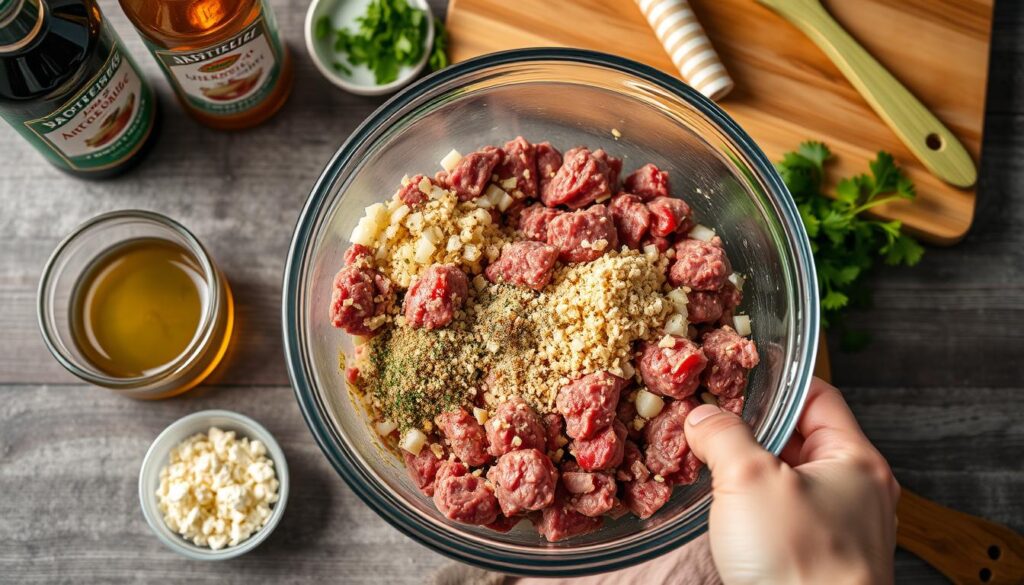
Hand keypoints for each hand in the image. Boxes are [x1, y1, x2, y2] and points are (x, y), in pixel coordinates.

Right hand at [684, 378, 899, 584]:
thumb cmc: (798, 559)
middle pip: (799, 437)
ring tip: (704, 456)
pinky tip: (719, 504)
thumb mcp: (749, 479)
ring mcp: (836, 527)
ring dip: (746, 467)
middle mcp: (854, 491)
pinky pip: (780, 515)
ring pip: (786, 478)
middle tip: (707, 415)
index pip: (818, 395)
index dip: (776, 380)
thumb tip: (701, 417)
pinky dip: (750, 504)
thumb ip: (723, 435)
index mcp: (855, 460)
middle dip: (751, 426)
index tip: (736, 372)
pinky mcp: (814, 558)